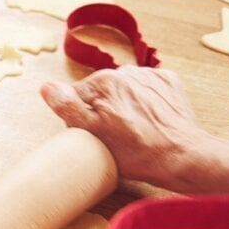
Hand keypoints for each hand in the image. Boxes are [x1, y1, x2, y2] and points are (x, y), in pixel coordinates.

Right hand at [40, 66, 210, 189]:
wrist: (182, 156)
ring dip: (123, 106)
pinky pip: (146, 89)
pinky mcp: (168, 83)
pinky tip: (148, 120)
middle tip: (113, 135)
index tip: (93, 134)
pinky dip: (144, 102)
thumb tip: (47, 87)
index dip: (80, 118)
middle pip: (100, 92)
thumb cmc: (137, 151)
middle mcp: (126, 72)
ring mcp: (149, 76)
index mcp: (104, 81)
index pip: (76, 96)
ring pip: (123, 90)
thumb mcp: (92, 134)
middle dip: (102, 110)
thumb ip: (68, 107)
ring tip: (133, 130)